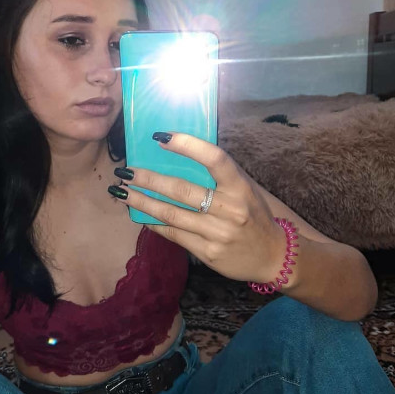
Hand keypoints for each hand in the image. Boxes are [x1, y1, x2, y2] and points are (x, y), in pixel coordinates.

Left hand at [110, 132, 285, 283]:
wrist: (273, 257)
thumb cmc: (253, 215)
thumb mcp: (245, 189)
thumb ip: (218, 175)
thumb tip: (177, 155)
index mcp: (241, 187)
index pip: (215, 159)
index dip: (187, 145)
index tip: (160, 137)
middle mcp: (230, 209)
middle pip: (182, 190)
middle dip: (148, 179)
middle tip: (125, 171)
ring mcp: (218, 233)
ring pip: (171, 214)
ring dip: (142, 202)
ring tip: (121, 192)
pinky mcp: (208, 252)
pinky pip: (173, 234)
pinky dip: (153, 222)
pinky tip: (139, 214)